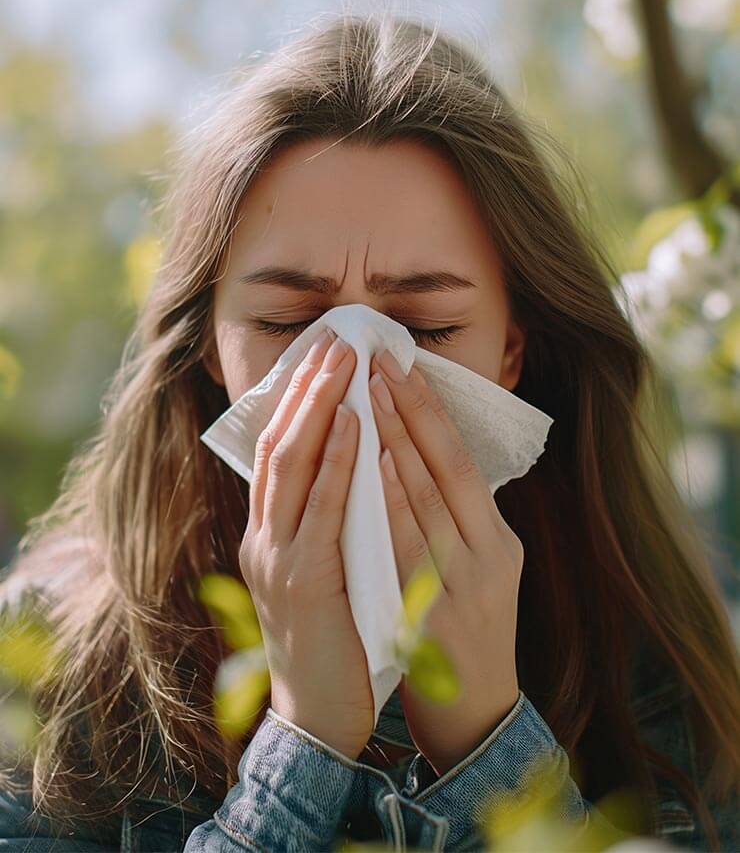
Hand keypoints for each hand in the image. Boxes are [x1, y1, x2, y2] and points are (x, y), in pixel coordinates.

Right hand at [239, 328, 374, 759]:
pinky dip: (336, 463)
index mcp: (268, 532)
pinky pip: (320, 510)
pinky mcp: (300, 583)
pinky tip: (354, 425)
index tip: (322, 353)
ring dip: (318, 408)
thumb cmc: (331, 638)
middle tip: (336, 340)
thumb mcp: (320, 568)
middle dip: (306, 388)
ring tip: (344, 363)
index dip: (296, 398)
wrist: (319, 716)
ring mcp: (274, 559)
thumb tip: (353, 462)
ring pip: (289, 466)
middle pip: (277, 444)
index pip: (276, 449)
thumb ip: (324, 519)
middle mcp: (261, 537)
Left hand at [368, 348, 522, 776]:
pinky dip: (387, 501)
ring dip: (396, 442)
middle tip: (379, 362)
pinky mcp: (430, 613)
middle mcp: (488, 556)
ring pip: (426, 499)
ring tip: (368, 393)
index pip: (463, 461)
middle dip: (410, 410)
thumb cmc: (468, 633)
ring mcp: (460, 585)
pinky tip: (370, 465)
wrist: (475, 714)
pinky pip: (403, 546)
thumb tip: (421, 458)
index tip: (404, 366)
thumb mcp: (480, 570)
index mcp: (500, 542)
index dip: (433, 411)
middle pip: (447, 469)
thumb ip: (459, 521)